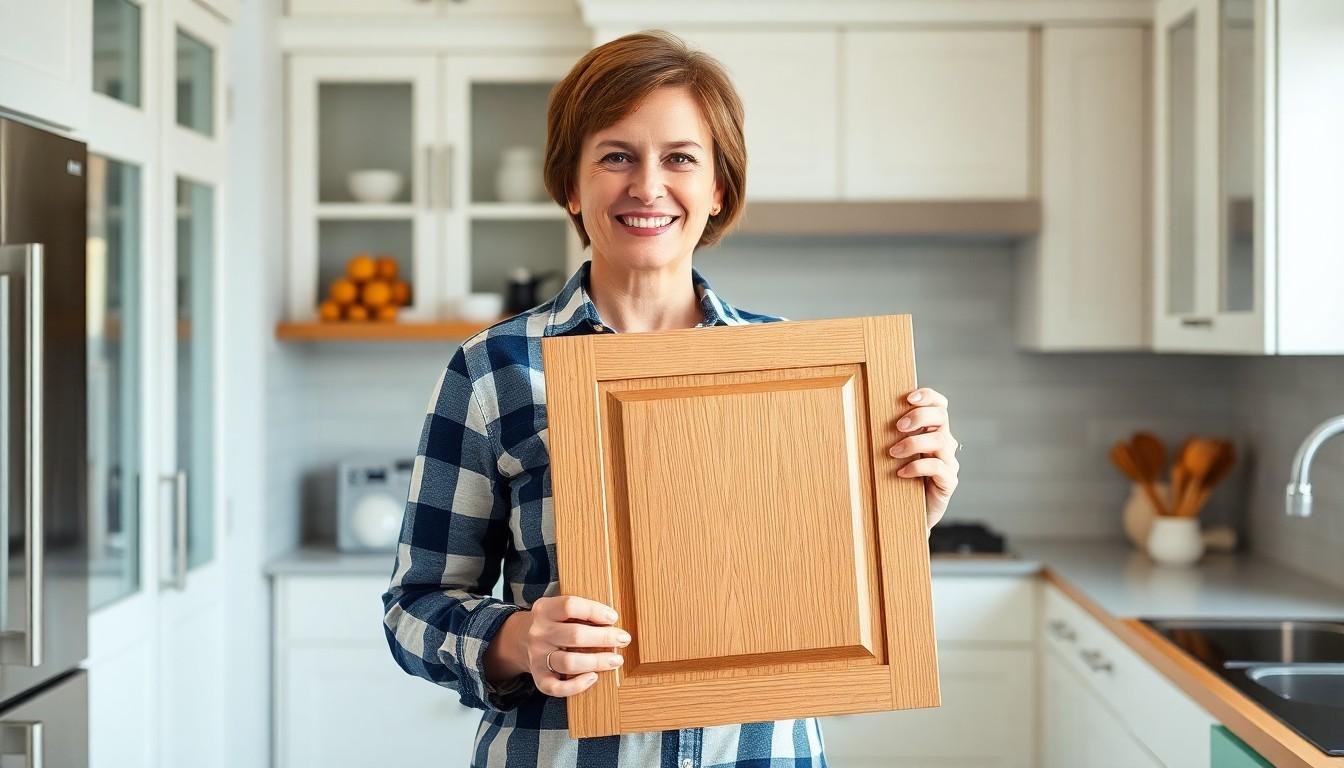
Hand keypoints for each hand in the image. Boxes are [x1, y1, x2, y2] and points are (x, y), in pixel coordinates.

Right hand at [523, 595, 628, 697]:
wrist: (519, 639)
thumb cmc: (551, 622)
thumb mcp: (557, 608)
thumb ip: (579, 610)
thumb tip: (611, 620)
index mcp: (544, 610)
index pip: (570, 606)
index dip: (594, 610)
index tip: (613, 617)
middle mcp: (539, 633)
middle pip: (575, 635)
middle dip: (605, 638)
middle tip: (624, 639)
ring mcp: (537, 656)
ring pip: (569, 662)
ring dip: (597, 662)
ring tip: (616, 660)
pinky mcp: (538, 677)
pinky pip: (557, 687)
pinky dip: (577, 685)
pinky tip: (593, 677)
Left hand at [887, 387, 959, 530]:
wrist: (905, 516)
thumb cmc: (896, 480)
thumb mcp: (892, 453)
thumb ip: (889, 436)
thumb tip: (864, 416)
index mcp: (932, 430)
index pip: (938, 404)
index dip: (928, 396)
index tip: (909, 397)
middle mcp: (944, 443)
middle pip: (941, 416)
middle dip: (919, 416)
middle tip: (898, 426)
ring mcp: (948, 462)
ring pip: (941, 440)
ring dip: (914, 443)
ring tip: (893, 452)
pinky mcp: (948, 482)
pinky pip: (938, 467)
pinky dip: (918, 467)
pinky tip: (901, 472)